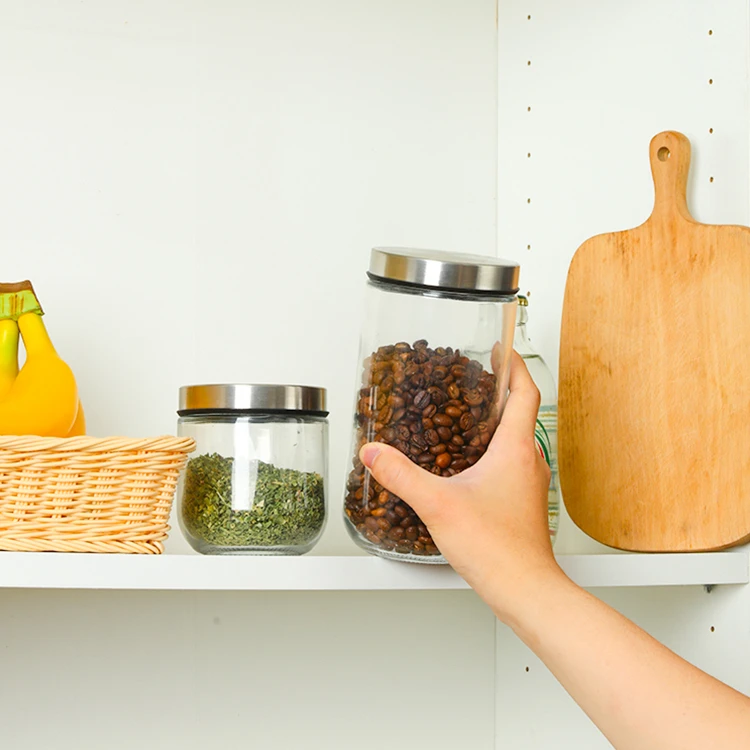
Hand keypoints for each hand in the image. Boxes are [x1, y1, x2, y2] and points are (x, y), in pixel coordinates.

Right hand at [360, 350, 562, 622]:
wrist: (525, 590)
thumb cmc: (497, 550)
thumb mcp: (438, 505)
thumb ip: (401, 475)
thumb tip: (375, 452)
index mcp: (515, 450)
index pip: (525, 391)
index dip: (513, 365)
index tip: (499, 348)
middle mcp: (528, 461)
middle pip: (521, 411)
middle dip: (500, 389)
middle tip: (475, 377)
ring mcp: (528, 483)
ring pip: (517, 438)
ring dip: (497, 420)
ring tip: (467, 415)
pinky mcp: (522, 503)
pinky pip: (511, 463)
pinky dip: (493, 449)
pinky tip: (467, 464)